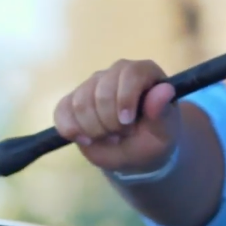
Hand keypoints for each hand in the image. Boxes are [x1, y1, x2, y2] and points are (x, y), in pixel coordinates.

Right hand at [53, 59, 180, 173]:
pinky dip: (71, 129)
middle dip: (108, 122)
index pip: (131, 73)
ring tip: (107, 137)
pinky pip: (62, 110)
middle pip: (101, 90)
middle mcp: (117, 72)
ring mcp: (93, 84)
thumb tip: (163, 91)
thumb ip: (163, 113)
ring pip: (80, 101)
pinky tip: (86, 139)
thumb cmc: (152, 140)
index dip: (125, 98)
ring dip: (92, 128)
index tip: (126, 123)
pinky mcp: (73, 99)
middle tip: (120, 136)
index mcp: (144, 73)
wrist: (135, 153)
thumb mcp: (164, 133)